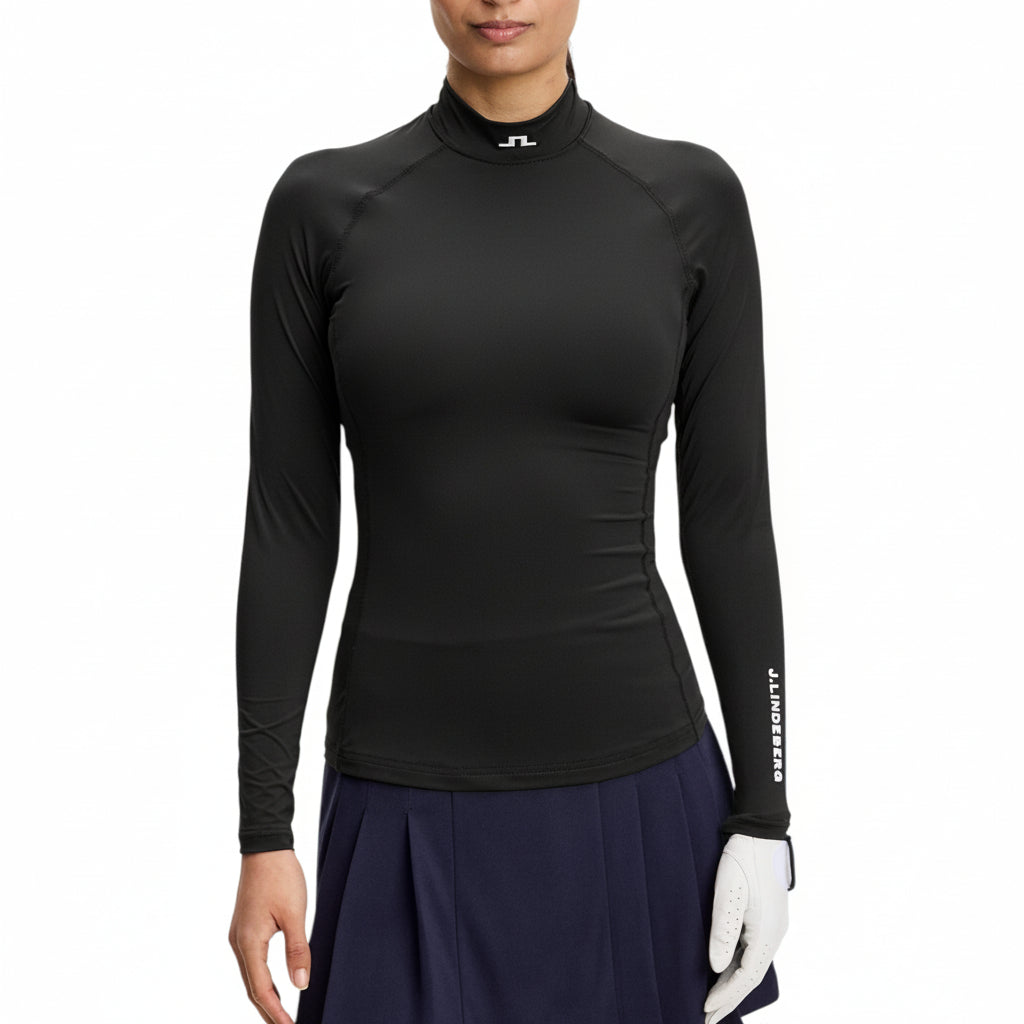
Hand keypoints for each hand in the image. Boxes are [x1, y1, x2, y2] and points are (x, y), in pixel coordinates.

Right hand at [228, 849, 309, 1023]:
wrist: (265, 847)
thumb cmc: (281, 876)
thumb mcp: (295, 914)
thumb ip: (297, 950)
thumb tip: (301, 986)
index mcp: (249, 942)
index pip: (261, 989)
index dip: (275, 1013)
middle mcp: (239, 942)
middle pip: (252, 987)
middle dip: (268, 1011)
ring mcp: (239, 934)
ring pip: (251, 975)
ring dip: (265, 996)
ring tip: (282, 1015)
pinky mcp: (245, 927)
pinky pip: (252, 962)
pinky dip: (262, 979)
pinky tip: (275, 984)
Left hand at [703, 833, 791, 1023]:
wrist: (758, 831)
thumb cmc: (741, 859)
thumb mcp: (726, 893)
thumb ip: (722, 931)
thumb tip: (715, 968)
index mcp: (767, 932)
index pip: (746, 976)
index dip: (726, 995)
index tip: (705, 1010)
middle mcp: (774, 934)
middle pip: (750, 976)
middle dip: (729, 999)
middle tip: (707, 1019)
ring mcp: (772, 926)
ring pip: (751, 965)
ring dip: (733, 984)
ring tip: (712, 1002)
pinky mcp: (766, 917)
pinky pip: (752, 951)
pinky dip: (738, 967)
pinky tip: (724, 971)